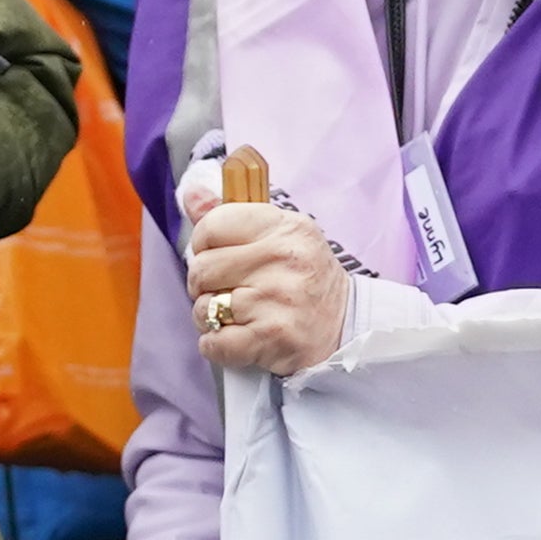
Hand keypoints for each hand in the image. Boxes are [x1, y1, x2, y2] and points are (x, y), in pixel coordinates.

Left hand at [186, 197, 348, 373]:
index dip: (204, 245)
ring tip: (237, 317)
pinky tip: (236, 340)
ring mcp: (277, 299)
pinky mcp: (272, 337)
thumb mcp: (282, 237)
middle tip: (227, 292)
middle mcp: (284, 259)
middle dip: (205, 286)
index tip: (218, 257)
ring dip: (211, 318)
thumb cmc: (307, 281)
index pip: (212, 225)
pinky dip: (216, 346)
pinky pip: (214, 342)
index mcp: (286, 228)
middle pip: (202, 269)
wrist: (348, 328)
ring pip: (204, 307)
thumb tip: (192, 193)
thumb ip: (233, 216)